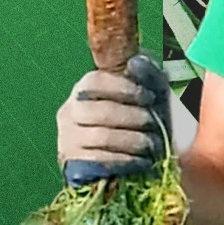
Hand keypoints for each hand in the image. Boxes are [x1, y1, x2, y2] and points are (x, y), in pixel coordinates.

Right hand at [56, 54, 171, 186]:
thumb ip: (149, 72)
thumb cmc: (148, 117)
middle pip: (99, 111)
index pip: (95, 81)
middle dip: (133, 118)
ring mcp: (69, 137)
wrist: (143, 156)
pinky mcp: (73, 162)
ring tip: (152, 144)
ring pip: (101, 136)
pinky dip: (126, 160)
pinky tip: (142, 160)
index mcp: (87, 88)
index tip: (150, 97)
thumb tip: (136, 62)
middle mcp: (71, 111)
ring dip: (134, 140)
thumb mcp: (154, 91)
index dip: (124, 88)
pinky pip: (99, 160)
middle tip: (153, 123)